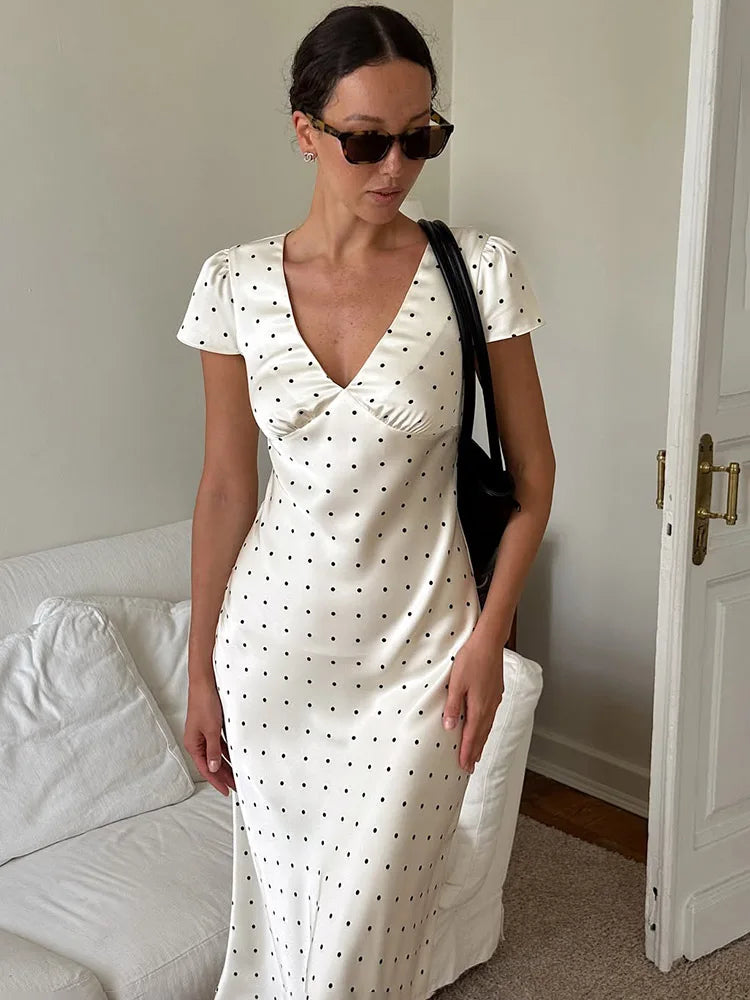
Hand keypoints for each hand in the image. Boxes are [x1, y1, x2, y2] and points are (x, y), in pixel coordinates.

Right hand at [184, 679, 235, 795]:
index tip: (226, 790)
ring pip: (216, 754)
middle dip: (223, 775)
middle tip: (235, 785)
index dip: (216, 781)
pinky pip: (219, 744)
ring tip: (237, 774)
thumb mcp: (211, 730)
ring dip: (226, 764)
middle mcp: (197, 740)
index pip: (205, 769)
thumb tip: (213, 767)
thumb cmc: (204, 703)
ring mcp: (204, 733)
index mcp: (193, 744)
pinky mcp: (211, 726)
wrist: (205, 684)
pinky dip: (227, 751)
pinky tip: (235, 756)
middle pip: (211, 763)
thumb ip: (213, 750)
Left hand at [442, 632, 505, 772]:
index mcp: (479, 707)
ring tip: (476, 753)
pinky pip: (491, 717)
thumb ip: (453, 706)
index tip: (464, 766)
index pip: (471, 736)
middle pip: (481, 735)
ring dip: (481, 742)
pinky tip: (483, 728)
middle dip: (475, 751)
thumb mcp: (456, 683)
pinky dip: (486, 728)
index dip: (467, 752)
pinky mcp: (496, 693)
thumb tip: (449, 727)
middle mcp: (489, 707)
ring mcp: (494, 700)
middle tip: (470, 767)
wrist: (489, 643)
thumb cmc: (471, 659)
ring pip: (487, 727)